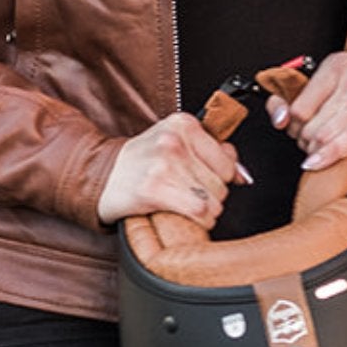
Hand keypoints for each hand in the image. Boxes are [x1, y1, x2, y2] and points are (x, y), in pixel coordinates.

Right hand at [98, 112, 249, 226]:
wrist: (104, 175)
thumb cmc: (142, 161)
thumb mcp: (176, 143)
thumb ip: (212, 152)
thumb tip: (242, 175)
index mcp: (183, 124)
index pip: (227, 162)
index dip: (220, 178)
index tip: (202, 180)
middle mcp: (175, 142)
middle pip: (222, 184)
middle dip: (211, 197)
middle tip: (189, 194)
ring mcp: (164, 165)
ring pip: (213, 202)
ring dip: (204, 212)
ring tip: (184, 205)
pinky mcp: (155, 189)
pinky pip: (199, 213)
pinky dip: (198, 221)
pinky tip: (183, 215)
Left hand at [270, 51, 346, 170]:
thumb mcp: (314, 94)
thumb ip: (284, 103)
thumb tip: (280, 119)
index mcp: (337, 64)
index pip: (298, 108)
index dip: (293, 124)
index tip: (300, 126)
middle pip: (310, 125)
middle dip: (305, 140)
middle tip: (312, 140)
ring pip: (323, 137)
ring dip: (316, 151)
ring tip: (319, 149)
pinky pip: (346, 144)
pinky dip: (328, 157)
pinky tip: (318, 163)